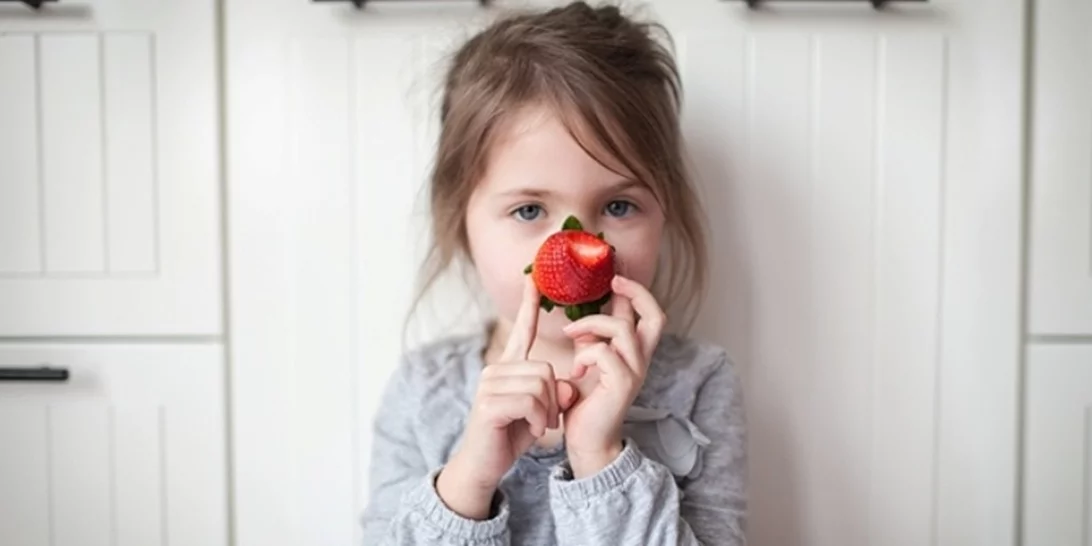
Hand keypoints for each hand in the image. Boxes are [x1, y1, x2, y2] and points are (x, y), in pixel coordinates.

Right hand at [437, 275, 575, 518]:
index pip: (521, 331)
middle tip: (545, 420)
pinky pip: (530, 402)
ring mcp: (489, 384)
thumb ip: (556, 394)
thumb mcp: (541, 412)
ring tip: (537, 426)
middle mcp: (495, 369)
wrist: (484, 464)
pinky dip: (536, 420)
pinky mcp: (488, 403)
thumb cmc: (511, 435)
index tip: (532, 280)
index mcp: (508, 366)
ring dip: (546, 412)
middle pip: (545, 369)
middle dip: (554, 398)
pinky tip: (528, 430)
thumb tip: (568, 388)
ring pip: (540, 385)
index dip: (528, 306)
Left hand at [561, 275, 666, 477]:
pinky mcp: (622, 384)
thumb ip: (592, 341)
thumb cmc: (585, 404)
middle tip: (611, 282)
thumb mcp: (587, 363)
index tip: (614, 274)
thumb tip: (582, 318)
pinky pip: (603, 353)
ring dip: (590, 325)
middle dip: (635, 292)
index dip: (636, 290)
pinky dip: (584, 354)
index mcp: (634, 353)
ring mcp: (635, 372)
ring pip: (621, 329)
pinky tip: (574, 371)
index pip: (649, 314)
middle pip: (655, 315)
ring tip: (570, 335)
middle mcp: (641, 360)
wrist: (587, 441)